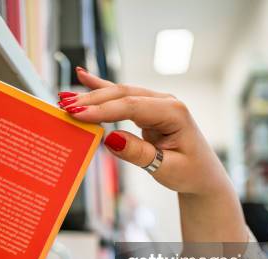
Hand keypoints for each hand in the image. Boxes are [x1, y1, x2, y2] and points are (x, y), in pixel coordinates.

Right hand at [59, 68, 230, 196]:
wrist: (202, 174)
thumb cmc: (189, 172)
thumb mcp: (167, 168)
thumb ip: (139, 154)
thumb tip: (110, 139)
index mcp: (173, 112)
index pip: (132, 106)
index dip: (103, 109)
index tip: (78, 115)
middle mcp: (164, 102)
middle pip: (122, 95)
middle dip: (92, 100)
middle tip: (65, 107)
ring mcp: (155, 102)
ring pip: (119, 93)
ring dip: (91, 95)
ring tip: (65, 97)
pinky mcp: (147, 108)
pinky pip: (121, 96)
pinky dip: (101, 87)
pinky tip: (83, 76)